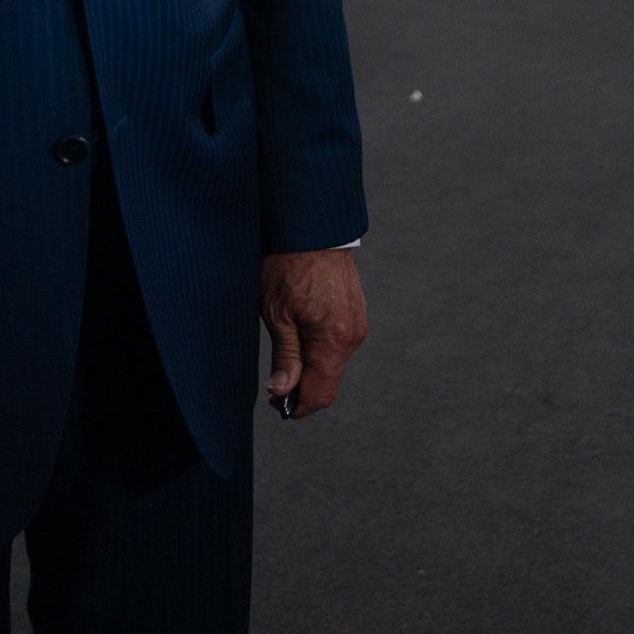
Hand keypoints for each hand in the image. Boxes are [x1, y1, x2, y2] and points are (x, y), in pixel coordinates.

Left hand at [261, 247, 366, 419]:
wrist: (312, 228)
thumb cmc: (289, 264)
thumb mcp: (276, 314)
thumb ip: (285, 357)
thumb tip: (283, 391)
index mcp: (334, 338)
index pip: (321, 393)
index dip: (297, 406)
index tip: (276, 403)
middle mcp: (353, 335)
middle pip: (329, 382)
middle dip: (303, 387)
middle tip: (275, 377)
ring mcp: (358, 323)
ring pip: (334, 364)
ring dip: (311, 367)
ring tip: (286, 347)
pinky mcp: (356, 314)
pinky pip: (339, 345)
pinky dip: (320, 350)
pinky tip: (300, 334)